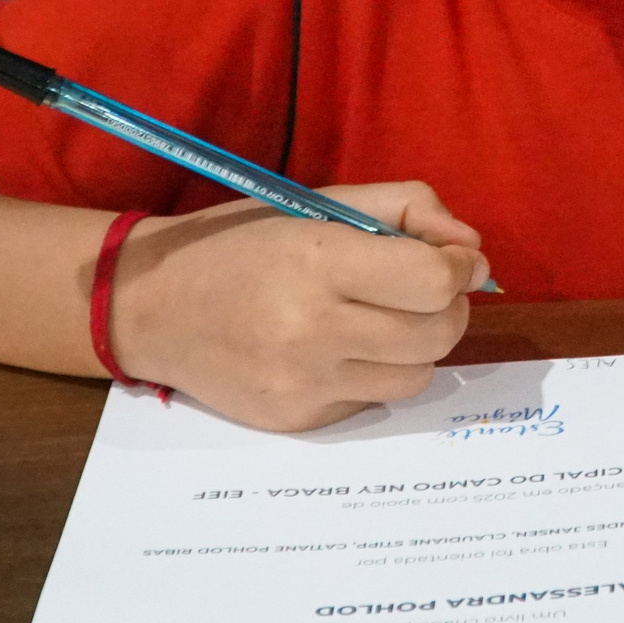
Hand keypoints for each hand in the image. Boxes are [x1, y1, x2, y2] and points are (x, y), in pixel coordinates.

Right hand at [104, 182, 490, 431]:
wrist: (151, 307)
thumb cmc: (241, 243)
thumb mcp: (318, 201)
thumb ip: (406, 209)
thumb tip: (472, 249)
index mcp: (316, 261)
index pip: (432, 280)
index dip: (459, 269)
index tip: (454, 261)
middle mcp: (311, 329)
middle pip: (437, 334)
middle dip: (448, 307)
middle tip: (424, 290)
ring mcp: (304, 383)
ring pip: (417, 376)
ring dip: (417, 346)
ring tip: (382, 319)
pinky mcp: (298, 421)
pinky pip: (373, 400)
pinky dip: (373, 374)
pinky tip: (337, 349)